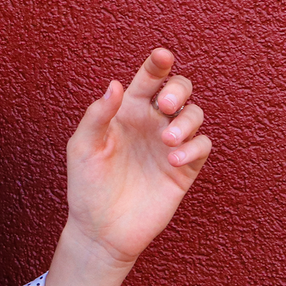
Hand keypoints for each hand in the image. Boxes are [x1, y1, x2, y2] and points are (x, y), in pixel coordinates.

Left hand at [62, 48, 209, 267]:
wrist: (101, 230)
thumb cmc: (87, 186)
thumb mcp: (83, 148)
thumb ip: (98, 116)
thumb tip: (115, 84)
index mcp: (126, 112)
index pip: (147, 80)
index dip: (156, 64)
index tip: (162, 55)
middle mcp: (151, 124)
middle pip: (179, 90)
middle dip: (178, 89)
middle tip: (164, 105)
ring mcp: (169, 145)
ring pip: (194, 115)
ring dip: (186, 120)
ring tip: (166, 140)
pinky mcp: (184, 169)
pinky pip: (202, 146)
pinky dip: (194, 146)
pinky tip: (174, 158)